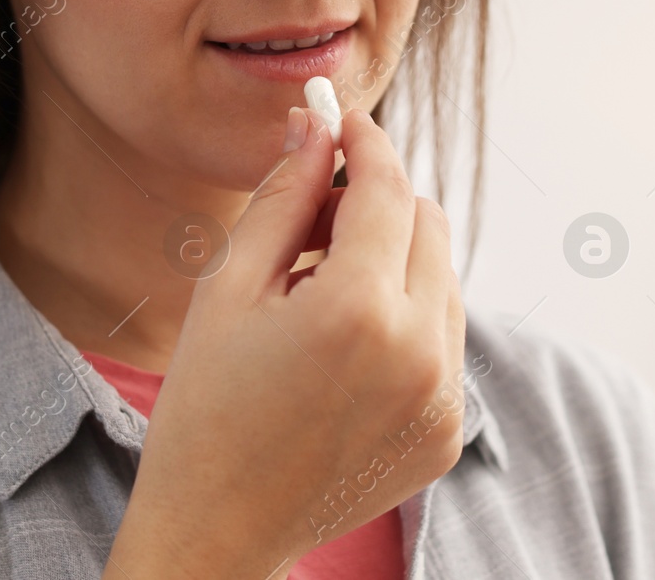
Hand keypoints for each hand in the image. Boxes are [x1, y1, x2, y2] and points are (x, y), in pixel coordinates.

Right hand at [104, 107, 465, 578]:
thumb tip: (314, 125)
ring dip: (395, 260)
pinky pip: (445, 337)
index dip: (364, 142)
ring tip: (318, 292)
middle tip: (311, 221)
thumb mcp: (228, 290)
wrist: (217, 532)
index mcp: (358, 311)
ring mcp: (443, 396)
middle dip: (377, 202)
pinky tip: (342, 346)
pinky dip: (406, 318)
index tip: (340, 122)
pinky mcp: (448, 428)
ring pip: (444, 276)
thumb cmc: (206, 408)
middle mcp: (420, 352)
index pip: (387, 187)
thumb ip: (283, 198)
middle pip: (428, 222)